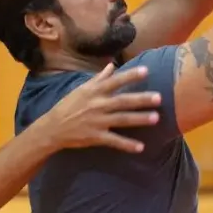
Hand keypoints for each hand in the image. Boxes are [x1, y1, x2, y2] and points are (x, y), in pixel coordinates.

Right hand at [41, 63, 161, 153]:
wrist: (53, 127)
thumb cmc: (68, 105)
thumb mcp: (82, 89)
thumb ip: (99, 78)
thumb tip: (112, 65)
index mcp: (94, 92)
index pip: (115, 81)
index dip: (130, 76)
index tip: (146, 71)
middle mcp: (97, 105)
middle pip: (122, 101)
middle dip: (141, 99)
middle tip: (159, 97)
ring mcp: (97, 122)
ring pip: (122, 119)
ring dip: (139, 119)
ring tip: (156, 118)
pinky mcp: (96, 137)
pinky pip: (114, 141)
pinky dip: (127, 145)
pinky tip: (141, 147)